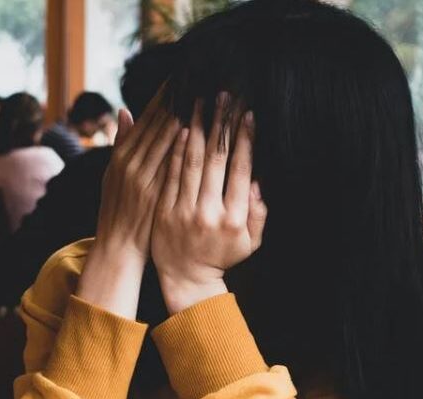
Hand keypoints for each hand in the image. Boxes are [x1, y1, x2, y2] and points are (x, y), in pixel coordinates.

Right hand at [76, 94, 181, 318]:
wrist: (118, 247)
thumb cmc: (118, 209)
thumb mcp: (112, 174)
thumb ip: (121, 143)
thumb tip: (124, 111)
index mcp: (121, 156)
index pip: (146, 118)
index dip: (163, 96)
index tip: (179, 76)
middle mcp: (130, 164)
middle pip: (158, 124)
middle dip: (178, 100)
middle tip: (197, 77)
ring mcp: (143, 180)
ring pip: (165, 141)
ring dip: (185, 116)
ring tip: (202, 96)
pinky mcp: (155, 195)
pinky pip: (171, 166)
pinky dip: (183, 147)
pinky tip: (196, 132)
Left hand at [152, 95, 267, 313]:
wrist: (187, 279)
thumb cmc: (223, 256)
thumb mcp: (251, 242)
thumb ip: (259, 213)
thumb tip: (258, 180)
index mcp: (234, 218)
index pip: (240, 169)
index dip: (244, 138)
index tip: (247, 113)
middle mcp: (209, 213)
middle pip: (216, 159)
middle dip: (221, 123)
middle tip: (224, 95)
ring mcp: (184, 211)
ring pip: (192, 161)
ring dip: (198, 128)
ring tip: (201, 101)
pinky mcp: (164, 210)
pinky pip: (171, 173)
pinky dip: (176, 149)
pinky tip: (181, 127)